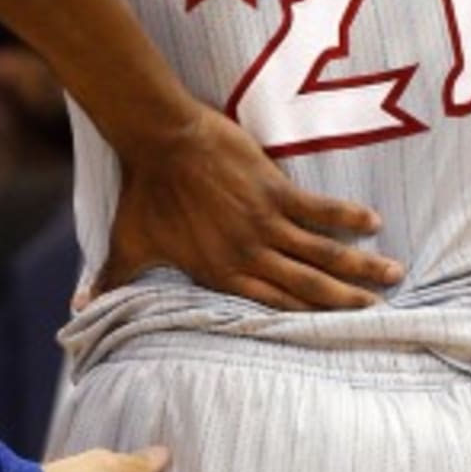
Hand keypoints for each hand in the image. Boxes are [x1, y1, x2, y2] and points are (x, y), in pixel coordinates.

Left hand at [96, 103, 403, 309]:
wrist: (158, 139)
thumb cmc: (143, 192)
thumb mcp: (128, 243)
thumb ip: (113, 280)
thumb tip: (78, 306)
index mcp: (219, 271)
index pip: (270, 304)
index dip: (304, 319)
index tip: (333, 332)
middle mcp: (248, 253)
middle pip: (305, 286)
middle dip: (343, 301)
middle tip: (378, 313)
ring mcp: (263, 221)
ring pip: (320, 252)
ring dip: (358, 265)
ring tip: (392, 274)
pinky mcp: (273, 188)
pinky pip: (318, 207)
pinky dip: (345, 215)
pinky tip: (373, 220)